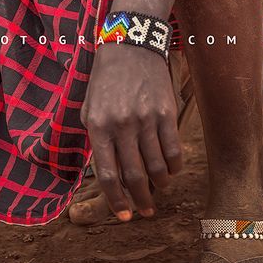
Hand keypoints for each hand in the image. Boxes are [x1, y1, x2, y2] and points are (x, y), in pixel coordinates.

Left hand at [81, 43, 182, 219]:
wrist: (130, 46)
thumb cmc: (106, 79)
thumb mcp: (89, 107)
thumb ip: (95, 138)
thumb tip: (105, 173)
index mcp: (98, 126)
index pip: (107, 175)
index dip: (116, 201)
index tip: (124, 216)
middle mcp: (121, 125)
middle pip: (133, 176)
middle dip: (140, 200)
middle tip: (145, 212)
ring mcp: (145, 120)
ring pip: (156, 168)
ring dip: (159, 186)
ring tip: (158, 191)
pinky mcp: (166, 113)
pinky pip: (173, 152)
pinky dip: (173, 168)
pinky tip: (170, 172)